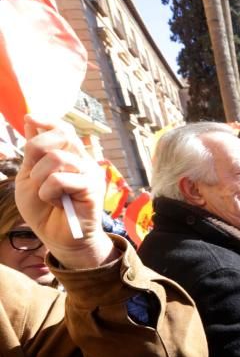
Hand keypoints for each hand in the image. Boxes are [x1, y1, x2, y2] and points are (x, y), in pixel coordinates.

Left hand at [16, 117, 115, 269]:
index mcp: (70, 155)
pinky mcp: (92, 188)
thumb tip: (30, 120)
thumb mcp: (29, 177)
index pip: (63, 128)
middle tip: (36, 175)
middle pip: (60, 135)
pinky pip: (60, 180)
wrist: (58, 238)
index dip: (47, 120)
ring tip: (46, 194)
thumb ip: (32, 153)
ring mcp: (90, 173)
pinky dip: (49, 192)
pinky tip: (56, 202)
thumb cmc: (45, 209)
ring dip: (40, 177)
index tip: (29, 118)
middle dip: (36, 150)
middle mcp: (83, 160)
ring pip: (56, 157)